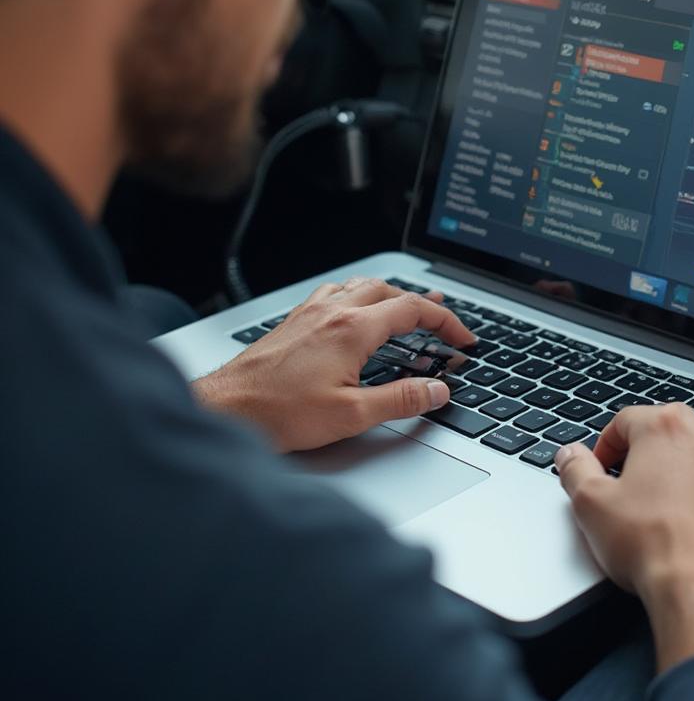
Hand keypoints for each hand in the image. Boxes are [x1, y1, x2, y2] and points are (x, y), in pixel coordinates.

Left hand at [193, 278, 475, 451]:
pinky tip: (354, 313)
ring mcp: (310, 314)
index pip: (413, 310)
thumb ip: (401, 400)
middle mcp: (332, 312)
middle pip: (390, 290)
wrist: (225, 409)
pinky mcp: (293, 323)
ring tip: (405, 309)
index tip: (462, 338)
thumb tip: (436, 391)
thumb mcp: (352, 414)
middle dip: (422, 304)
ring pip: (360, 286)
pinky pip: (334, 293)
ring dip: (389, 295)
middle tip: (441, 323)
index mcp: (353, 329)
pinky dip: (357, 296)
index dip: (446, 321)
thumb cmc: (278, 413)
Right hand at [556, 403, 693, 672]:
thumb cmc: (650, 547)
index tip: (601, 470)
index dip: (606, 446)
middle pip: (669, 435)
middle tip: (632, 492)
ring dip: (686, 479)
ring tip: (667, 517)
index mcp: (666, 427)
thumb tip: (570, 455)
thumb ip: (575, 470)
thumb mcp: (590, 504)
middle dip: (648, 459)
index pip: (626, 421)